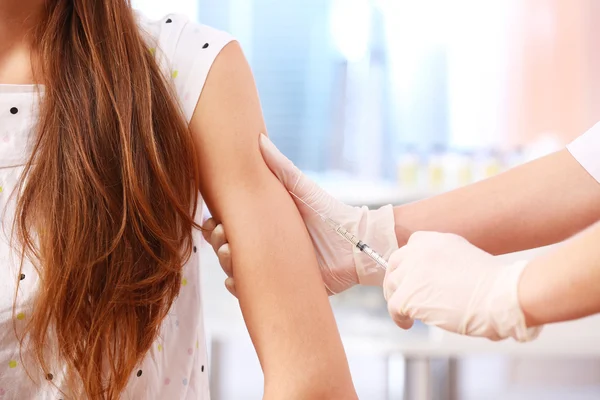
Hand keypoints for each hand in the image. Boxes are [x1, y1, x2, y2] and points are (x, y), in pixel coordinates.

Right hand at [201, 134, 397, 294]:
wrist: (355, 245)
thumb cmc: (328, 213)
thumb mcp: (300, 189)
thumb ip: (280, 167)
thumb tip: (258, 139)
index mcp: (261, 224)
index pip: (226, 224)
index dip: (214, 224)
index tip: (214, 219)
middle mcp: (261, 246)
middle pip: (225, 247)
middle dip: (217, 242)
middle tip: (224, 236)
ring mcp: (269, 268)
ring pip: (234, 270)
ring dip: (226, 264)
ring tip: (231, 255)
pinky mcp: (279, 288)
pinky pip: (251, 292)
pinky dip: (238, 288)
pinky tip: (236, 280)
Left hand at [383, 231, 541, 341]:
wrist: (500, 297)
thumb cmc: (494, 285)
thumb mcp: (464, 257)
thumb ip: (444, 261)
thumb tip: (433, 278)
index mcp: (435, 240)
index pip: (410, 247)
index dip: (409, 265)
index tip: (411, 277)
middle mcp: (419, 251)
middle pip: (395, 263)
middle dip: (397, 279)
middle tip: (402, 294)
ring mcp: (412, 272)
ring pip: (392, 284)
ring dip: (397, 298)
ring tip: (407, 312)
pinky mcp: (408, 295)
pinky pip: (393, 306)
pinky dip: (398, 317)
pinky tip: (408, 323)